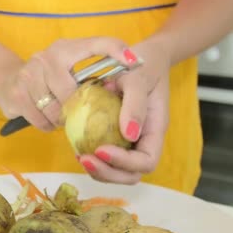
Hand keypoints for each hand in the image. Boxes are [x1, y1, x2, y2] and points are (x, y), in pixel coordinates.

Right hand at [0, 37, 134, 130]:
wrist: (5, 80)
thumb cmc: (46, 79)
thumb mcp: (67, 69)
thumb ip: (89, 77)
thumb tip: (121, 96)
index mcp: (66, 48)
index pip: (98, 44)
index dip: (117, 52)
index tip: (135, 63)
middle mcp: (47, 57)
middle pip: (74, 93)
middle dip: (77, 108)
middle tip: (76, 112)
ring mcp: (30, 75)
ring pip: (58, 111)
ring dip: (61, 119)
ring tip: (60, 116)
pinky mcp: (17, 94)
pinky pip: (43, 121)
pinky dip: (47, 125)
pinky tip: (46, 118)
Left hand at [78, 39, 171, 183]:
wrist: (141, 57)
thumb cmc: (142, 65)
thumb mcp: (138, 79)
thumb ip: (135, 105)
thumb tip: (129, 134)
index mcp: (154, 130)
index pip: (146, 161)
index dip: (124, 162)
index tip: (101, 149)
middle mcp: (143, 141)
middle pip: (131, 174)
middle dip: (108, 173)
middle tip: (84, 159)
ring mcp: (130, 142)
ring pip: (117, 171)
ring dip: (98, 170)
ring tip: (80, 157)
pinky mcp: (115, 138)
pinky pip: (105, 158)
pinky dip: (93, 160)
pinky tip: (78, 149)